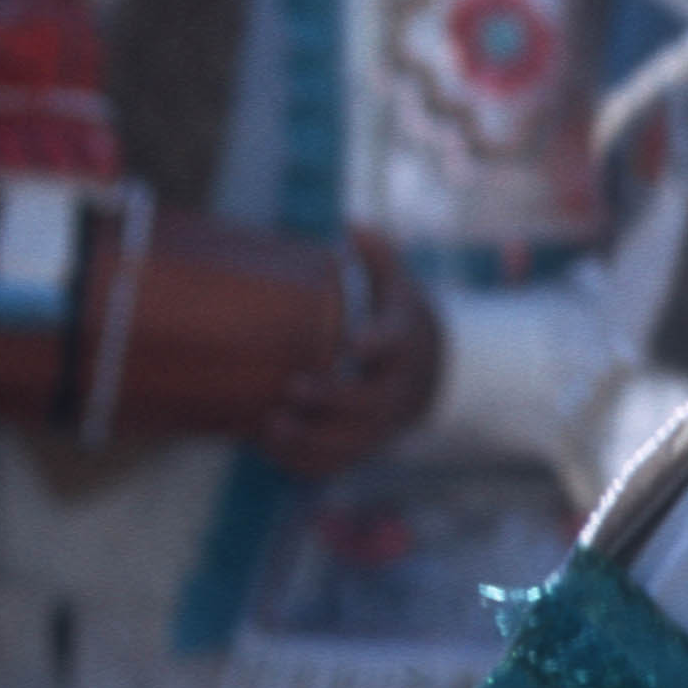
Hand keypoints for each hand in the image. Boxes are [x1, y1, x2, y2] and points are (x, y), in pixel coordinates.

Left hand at [101, 214, 445, 477]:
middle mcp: (394, 389)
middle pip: (369, 403)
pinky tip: (264, 446)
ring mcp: (378, 424)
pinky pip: (334, 464)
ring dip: (310, 441)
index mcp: (401, 342)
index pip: (394, 343)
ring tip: (269, 426)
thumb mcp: (394, 284)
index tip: (350, 344)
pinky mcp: (360, 446)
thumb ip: (377, 256)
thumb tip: (353, 223)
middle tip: (292, 387)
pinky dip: (301, 463)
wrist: (423, 371)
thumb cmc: (392, 318)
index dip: (375, 345)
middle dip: (331, 400)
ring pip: (350, 443)